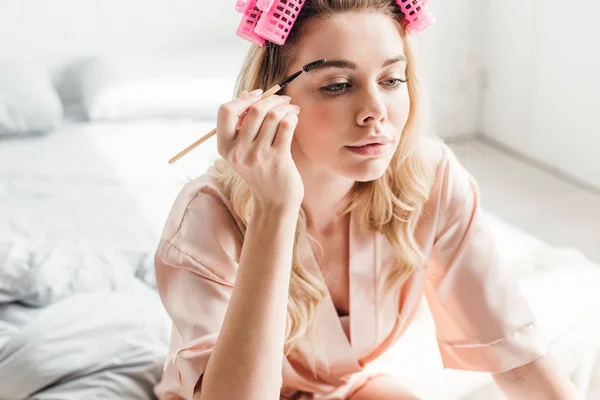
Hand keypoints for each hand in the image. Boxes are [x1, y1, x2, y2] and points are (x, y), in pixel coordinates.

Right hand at [216, 89, 303, 209]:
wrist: (275, 201)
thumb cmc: (261, 171)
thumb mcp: (243, 151)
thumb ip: (243, 125)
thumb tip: (250, 94)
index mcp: (225, 147)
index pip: (225, 111)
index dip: (243, 99)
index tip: (258, 95)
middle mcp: (238, 151)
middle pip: (254, 110)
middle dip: (272, 99)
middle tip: (283, 100)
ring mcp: (258, 155)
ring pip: (273, 115)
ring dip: (285, 107)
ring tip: (291, 108)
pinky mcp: (277, 158)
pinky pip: (286, 125)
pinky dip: (292, 116)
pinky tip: (294, 117)